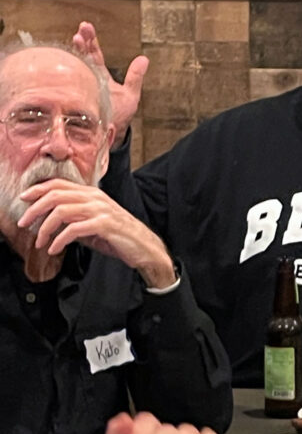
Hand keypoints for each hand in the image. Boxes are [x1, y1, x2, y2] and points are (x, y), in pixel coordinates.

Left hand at [17, 179, 175, 287]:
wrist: (145, 248)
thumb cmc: (119, 238)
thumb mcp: (93, 225)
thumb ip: (74, 220)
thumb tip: (51, 224)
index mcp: (92, 194)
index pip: (59, 184)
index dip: (38, 189)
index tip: (23, 199)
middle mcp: (95, 198)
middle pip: (55, 195)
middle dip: (34, 209)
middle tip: (24, 223)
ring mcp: (101, 210)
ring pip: (61, 211)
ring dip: (45, 228)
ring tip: (39, 241)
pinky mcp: (104, 225)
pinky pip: (73, 230)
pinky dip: (59, 240)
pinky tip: (55, 249)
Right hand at [73, 22, 147, 145]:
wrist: (111, 133)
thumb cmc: (120, 115)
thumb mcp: (130, 95)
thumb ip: (135, 77)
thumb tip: (144, 59)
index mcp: (101, 75)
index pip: (95, 54)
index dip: (91, 41)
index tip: (86, 27)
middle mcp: (89, 78)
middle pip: (84, 56)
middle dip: (83, 41)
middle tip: (81, 29)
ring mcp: (82, 86)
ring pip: (77, 66)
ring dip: (77, 52)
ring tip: (76, 39)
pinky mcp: (77, 97)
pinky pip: (71, 83)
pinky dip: (68, 71)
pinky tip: (66, 61)